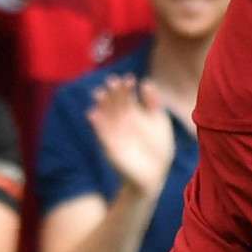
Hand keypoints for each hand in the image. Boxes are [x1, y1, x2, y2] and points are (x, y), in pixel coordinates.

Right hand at [86, 75, 175, 195]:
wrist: (155, 172)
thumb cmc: (159, 146)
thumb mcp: (159, 121)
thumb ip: (152, 102)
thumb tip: (146, 82)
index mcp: (133, 112)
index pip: (127, 96)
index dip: (126, 87)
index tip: (129, 79)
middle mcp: (122, 120)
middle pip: (114, 103)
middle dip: (112, 92)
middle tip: (112, 81)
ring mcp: (115, 132)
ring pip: (105, 115)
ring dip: (101, 105)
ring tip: (99, 93)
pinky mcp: (109, 146)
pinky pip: (101, 134)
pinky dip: (96, 124)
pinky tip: (92, 113)